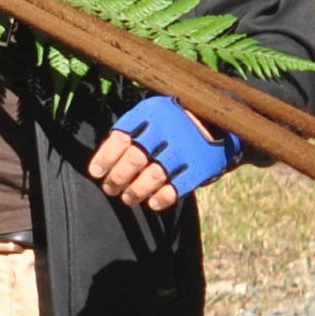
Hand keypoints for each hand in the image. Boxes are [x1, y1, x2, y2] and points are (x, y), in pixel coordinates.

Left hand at [93, 96, 243, 210]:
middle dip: (118, 178)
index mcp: (151, 113)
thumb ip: (130, 133)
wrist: (218, 121)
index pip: (121, 137)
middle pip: (134, 158)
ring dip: (136, 191)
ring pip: (153, 175)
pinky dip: (161, 198)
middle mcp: (168, 128)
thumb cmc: (172, 123)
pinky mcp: (200, 165)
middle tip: (110, 188)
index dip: (105, 158)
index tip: (96, 173)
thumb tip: (101, 163)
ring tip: (128, 198)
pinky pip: (176, 187)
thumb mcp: (152, 116)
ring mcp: (186, 147)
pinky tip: (152, 202)